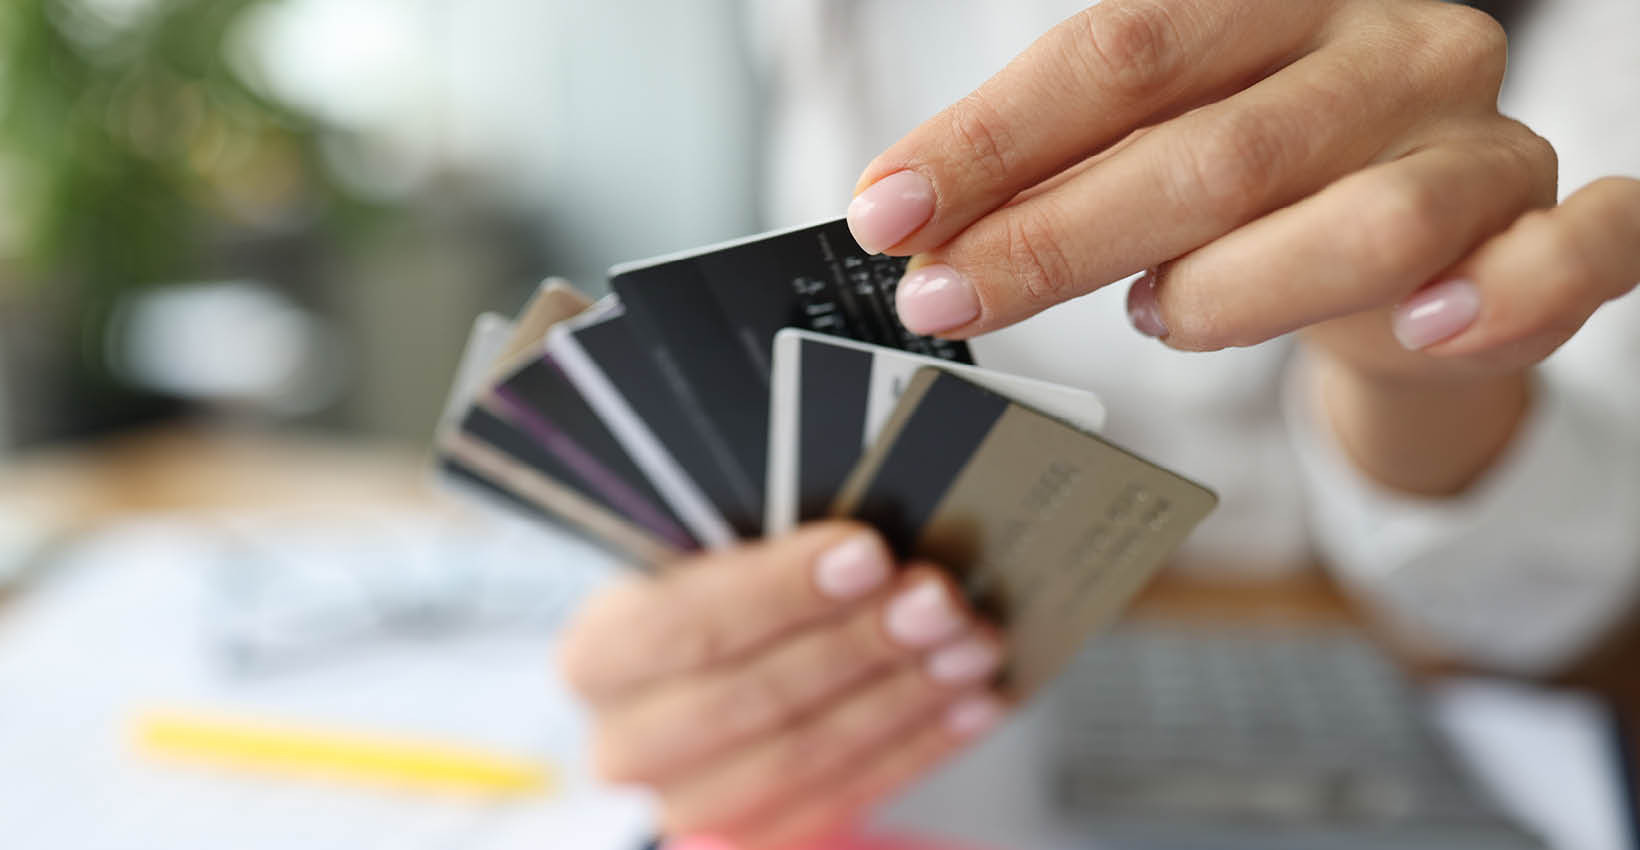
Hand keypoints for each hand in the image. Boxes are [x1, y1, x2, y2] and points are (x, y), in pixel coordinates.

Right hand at [558, 523, 1006, 849]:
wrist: (709, 684)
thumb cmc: (721, 604)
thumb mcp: (713, 560)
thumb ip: (764, 550)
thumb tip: (871, 544)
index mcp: (598, 654)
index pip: (684, 624)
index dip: (781, 590)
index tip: (869, 552)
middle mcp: (626, 744)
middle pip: (752, 697)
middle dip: (860, 643)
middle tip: (940, 599)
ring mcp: (686, 808)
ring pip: (805, 755)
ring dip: (903, 695)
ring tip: (972, 645)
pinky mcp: (750, 843)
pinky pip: (844, 798)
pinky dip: (919, 744)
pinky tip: (975, 701)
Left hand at [846, 0, 1639, 492]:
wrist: (1414, 253)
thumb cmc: (1258, 193)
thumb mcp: (1148, 158)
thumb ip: (1054, 174)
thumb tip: (906, 221)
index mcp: (1275, 3)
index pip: (1119, 52)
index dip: (993, 139)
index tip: (887, 213)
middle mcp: (1385, 51)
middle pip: (1215, 148)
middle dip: (1057, 237)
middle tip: (945, 298)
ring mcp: (1479, 141)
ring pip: (1368, 220)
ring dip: (1236, 290)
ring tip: (1158, 319)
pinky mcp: (1553, 227)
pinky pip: (1575, 248)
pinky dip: (1502, 293)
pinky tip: (1428, 324)